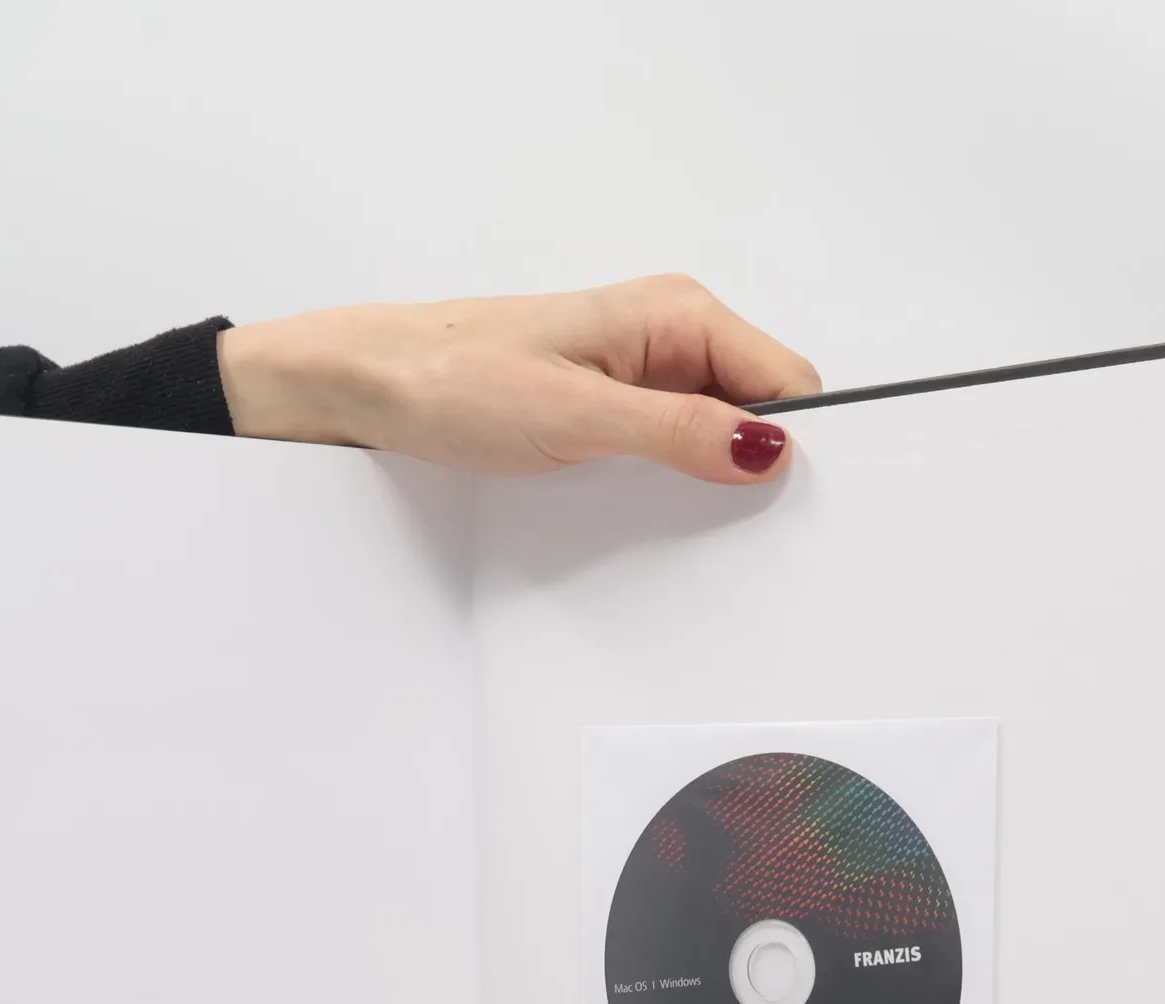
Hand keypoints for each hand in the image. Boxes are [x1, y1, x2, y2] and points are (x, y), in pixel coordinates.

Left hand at [216, 274, 820, 484]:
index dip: (794, 446)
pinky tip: (633, 508)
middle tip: (725, 528)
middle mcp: (666, 336)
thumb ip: (677, 433)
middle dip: (751, 470)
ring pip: (711, 437)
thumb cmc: (453, 379)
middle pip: (758, 413)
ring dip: (701, 482)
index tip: (785, 506)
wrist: (369, 384)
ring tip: (668, 517)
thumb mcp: (576, 416)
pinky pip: (664, 450)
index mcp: (677, 314)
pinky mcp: (604, 408)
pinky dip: (662, 484)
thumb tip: (766, 450)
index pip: (788, 384)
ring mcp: (636, 374)